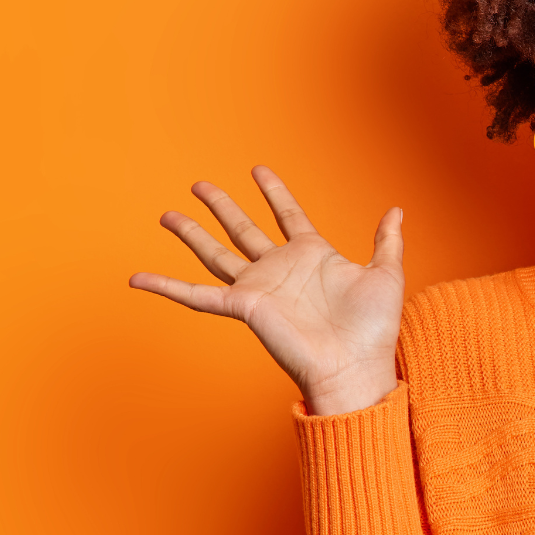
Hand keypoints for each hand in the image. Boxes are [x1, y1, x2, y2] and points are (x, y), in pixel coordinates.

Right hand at [129, 166, 404, 415]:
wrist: (355, 365)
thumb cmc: (374, 329)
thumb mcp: (387, 274)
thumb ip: (387, 240)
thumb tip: (397, 210)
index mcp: (312, 257)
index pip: (288, 215)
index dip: (274, 192)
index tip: (258, 169)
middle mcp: (280, 270)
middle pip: (242, 230)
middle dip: (222, 206)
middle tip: (200, 184)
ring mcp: (258, 288)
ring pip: (216, 253)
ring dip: (192, 234)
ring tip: (169, 213)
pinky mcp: (242, 307)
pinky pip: (196, 296)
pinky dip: (165, 286)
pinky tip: (138, 277)